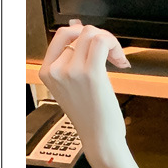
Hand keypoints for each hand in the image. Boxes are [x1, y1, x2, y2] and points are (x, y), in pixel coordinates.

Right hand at [38, 19, 131, 166]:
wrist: (100, 138)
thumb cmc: (91, 116)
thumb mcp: (72, 87)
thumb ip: (72, 60)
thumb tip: (79, 28)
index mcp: (47, 72)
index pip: (61, 35)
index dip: (83, 34)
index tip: (97, 47)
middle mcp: (56, 69)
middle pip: (78, 31)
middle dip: (99, 37)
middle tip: (111, 54)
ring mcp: (71, 70)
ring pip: (91, 34)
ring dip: (110, 42)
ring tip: (117, 59)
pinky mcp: (90, 73)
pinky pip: (101, 42)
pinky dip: (114, 45)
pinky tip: (120, 61)